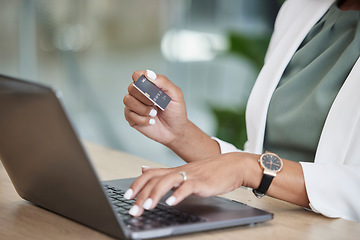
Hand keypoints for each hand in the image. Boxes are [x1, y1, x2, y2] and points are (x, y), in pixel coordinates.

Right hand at [123, 70, 188, 145]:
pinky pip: (129, 114)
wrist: (175, 131)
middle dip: (145, 97)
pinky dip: (142, 119)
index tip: (150, 88)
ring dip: (143, 108)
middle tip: (155, 103)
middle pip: (131, 87)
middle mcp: (140, 94)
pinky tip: (151, 121)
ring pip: (128, 100)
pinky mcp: (132, 117)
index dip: (141, 79)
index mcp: (150, 85)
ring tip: (154, 113)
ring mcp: (135, 106)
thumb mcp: (175, 94)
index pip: (137, 75)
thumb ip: (163, 81)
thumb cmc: (176, 112)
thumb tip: (149, 74)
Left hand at [123, 152, 261, 216]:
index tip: (127, 197)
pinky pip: (188, 187)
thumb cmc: (209, 171)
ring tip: (147, 207)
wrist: (232, 165)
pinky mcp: (202, 182)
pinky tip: (171, 202)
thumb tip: (144, 170)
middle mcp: (179, 172)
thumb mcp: (184, 171)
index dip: (137, 184)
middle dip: (141, 195)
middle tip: (133, 210)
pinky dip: (178, 195)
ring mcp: (190, 176)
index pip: (150, 174)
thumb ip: (164, 172)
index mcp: (174, 171)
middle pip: (155, 180)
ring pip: (167, 182)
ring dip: (155, 194)